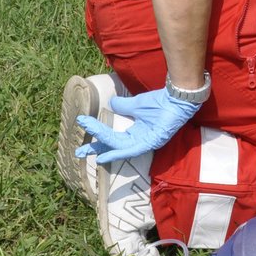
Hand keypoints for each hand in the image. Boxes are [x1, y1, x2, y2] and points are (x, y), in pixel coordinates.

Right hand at [75, 86, 200, 164]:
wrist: (176, 97)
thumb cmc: (160, 101)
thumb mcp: (136, 104)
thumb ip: (122, 106)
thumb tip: (110, 104)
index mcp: (135, 133)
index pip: (113, 138)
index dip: (98, 136)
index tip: (83, 128)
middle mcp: (139, 140)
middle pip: (113, 146)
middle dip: (96, 149)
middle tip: (78, 152)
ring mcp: (145, 142)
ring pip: (119, 146)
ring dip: (102, 145)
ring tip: (87, 149)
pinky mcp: (151, 142)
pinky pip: (132, 150)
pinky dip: (117, 153)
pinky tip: (104, 157)